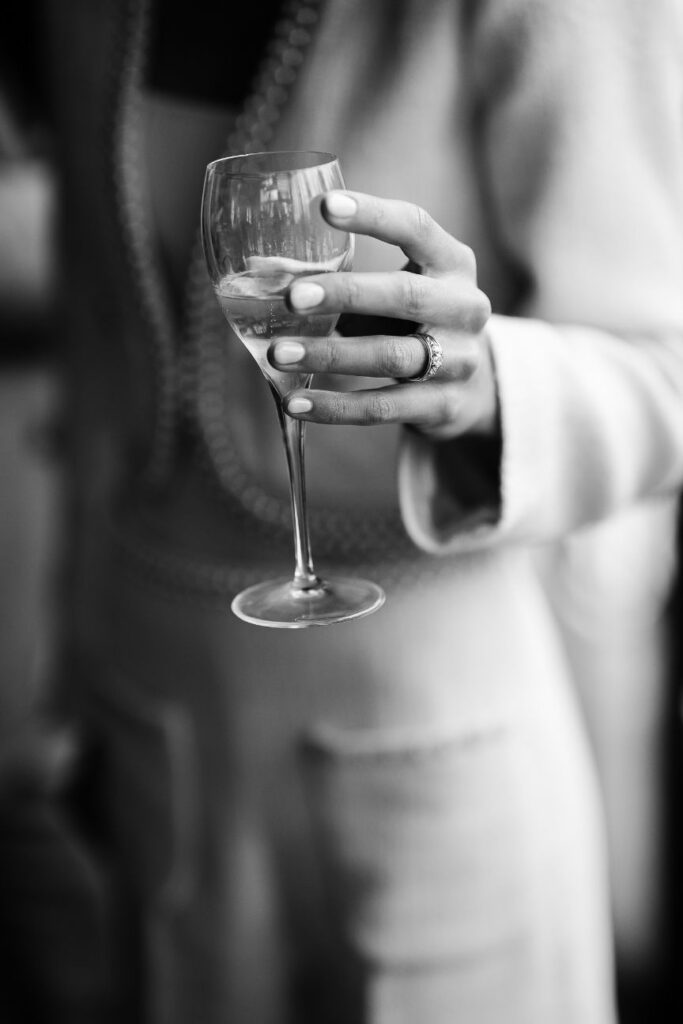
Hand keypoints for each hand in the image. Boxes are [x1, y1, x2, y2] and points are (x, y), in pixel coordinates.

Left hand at [267, 190, 496, 439]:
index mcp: (453, 263)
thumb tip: (267, 278)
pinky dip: (336, 408)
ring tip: (280, 354)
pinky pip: (384, 407)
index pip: (416, 228)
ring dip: (331, 355)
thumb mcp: (401, 290)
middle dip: (346, 294)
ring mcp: (461, 360)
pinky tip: (296, 404)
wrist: (472, 388)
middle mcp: (465, 307)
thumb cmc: (416, 324)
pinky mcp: (445, 406)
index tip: (324, 206)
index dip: (373, 215)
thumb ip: (352, 282)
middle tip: (291, 297)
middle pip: (404, 295)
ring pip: (391, 356)